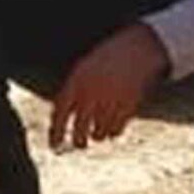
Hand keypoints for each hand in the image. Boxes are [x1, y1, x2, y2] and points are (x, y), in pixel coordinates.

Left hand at [49, 23, 168, 151]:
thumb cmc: (108, 57)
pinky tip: (112, 128)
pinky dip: (113, 132)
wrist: (139, 46)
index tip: (54, 146)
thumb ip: (74, 91)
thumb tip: (62, 119)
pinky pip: (116, 130)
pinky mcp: (128, 106)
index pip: (60, 113)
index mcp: (77, 81)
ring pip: (99, 133)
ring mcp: (111, 100)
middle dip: (78, 141)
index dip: (55, 132)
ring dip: (97, 135)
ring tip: (97, 133)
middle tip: (80, 144)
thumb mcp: (85, 68)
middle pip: (79, 130)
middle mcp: (92, 92)